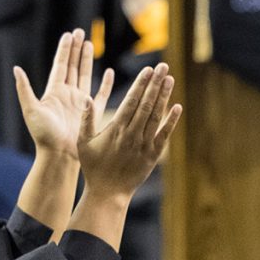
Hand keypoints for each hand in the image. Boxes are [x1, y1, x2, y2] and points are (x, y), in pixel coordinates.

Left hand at [15, 29, 111, 161]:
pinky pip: (102, 94)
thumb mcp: (31, 110)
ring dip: (87, 60)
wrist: (59, 155)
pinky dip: (106, 83)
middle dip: (76, 49)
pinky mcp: (92, 113)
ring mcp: (80, 103)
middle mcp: (68, 94)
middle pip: (73, 66)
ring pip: (85, 75)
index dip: (65, 50)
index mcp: (54, 92)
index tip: (69, 34)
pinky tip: (108, 72)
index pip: (61, 65)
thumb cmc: (44, 135)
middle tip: (81, 32)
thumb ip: (25, 89)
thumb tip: (16, 69)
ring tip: (90, 44)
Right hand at [77, 64, 178, 200]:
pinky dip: (171, 121)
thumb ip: (86, 119)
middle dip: (155, 84)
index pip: (131, 101)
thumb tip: (86, 97)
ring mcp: (144, 145)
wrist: (108, 193)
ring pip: (156, 116)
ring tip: (170, 79)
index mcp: (116, 129)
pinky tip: (177, 107)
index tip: (148, 70)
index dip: (141, 84)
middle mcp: (132, 135)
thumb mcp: (83, 142)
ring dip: (164, 97)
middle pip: (146, 104)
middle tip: (163, 66)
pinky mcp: (152, 156)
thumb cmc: (93, 167)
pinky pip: (164, 135)